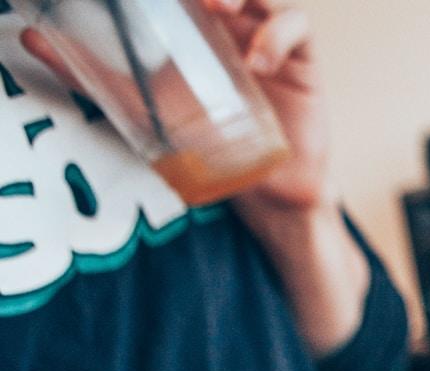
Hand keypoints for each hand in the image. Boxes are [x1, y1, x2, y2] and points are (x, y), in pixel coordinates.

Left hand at [22, 0, 331, 214]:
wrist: (265, 192)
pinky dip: (277, 36)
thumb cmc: (208, 144)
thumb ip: (90, 72)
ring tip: (218, 5)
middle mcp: (234, 23)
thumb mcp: (141, 103)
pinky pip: (296, 29)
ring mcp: (268, 39)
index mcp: (198, 23)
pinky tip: (258, 61)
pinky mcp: (301, 62)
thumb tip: (28, 36)